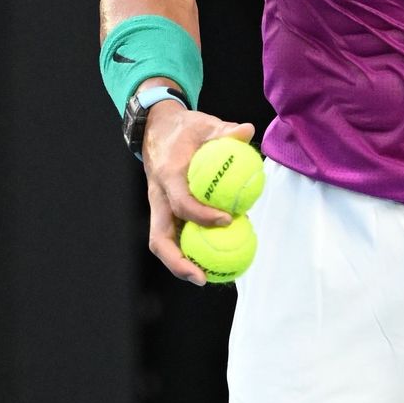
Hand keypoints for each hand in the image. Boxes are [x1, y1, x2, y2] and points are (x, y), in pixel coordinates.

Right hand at [142, 103, 255, 287]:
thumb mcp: (204, 124)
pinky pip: (175, 238)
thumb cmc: (184, 130)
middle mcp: (158, 197)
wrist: (157, 130)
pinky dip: (190, 252)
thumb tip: (247, 131)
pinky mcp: (164, 214)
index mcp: (168, 175)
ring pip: (164, 244)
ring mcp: (159, 208)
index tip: (227, 220)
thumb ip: (225, 130)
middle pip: (160, 238)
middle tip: (204, 278)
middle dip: (178, 262)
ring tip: (210, 278)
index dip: (201, 216)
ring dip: (182, 264)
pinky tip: (215, 259)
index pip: (181, 202)